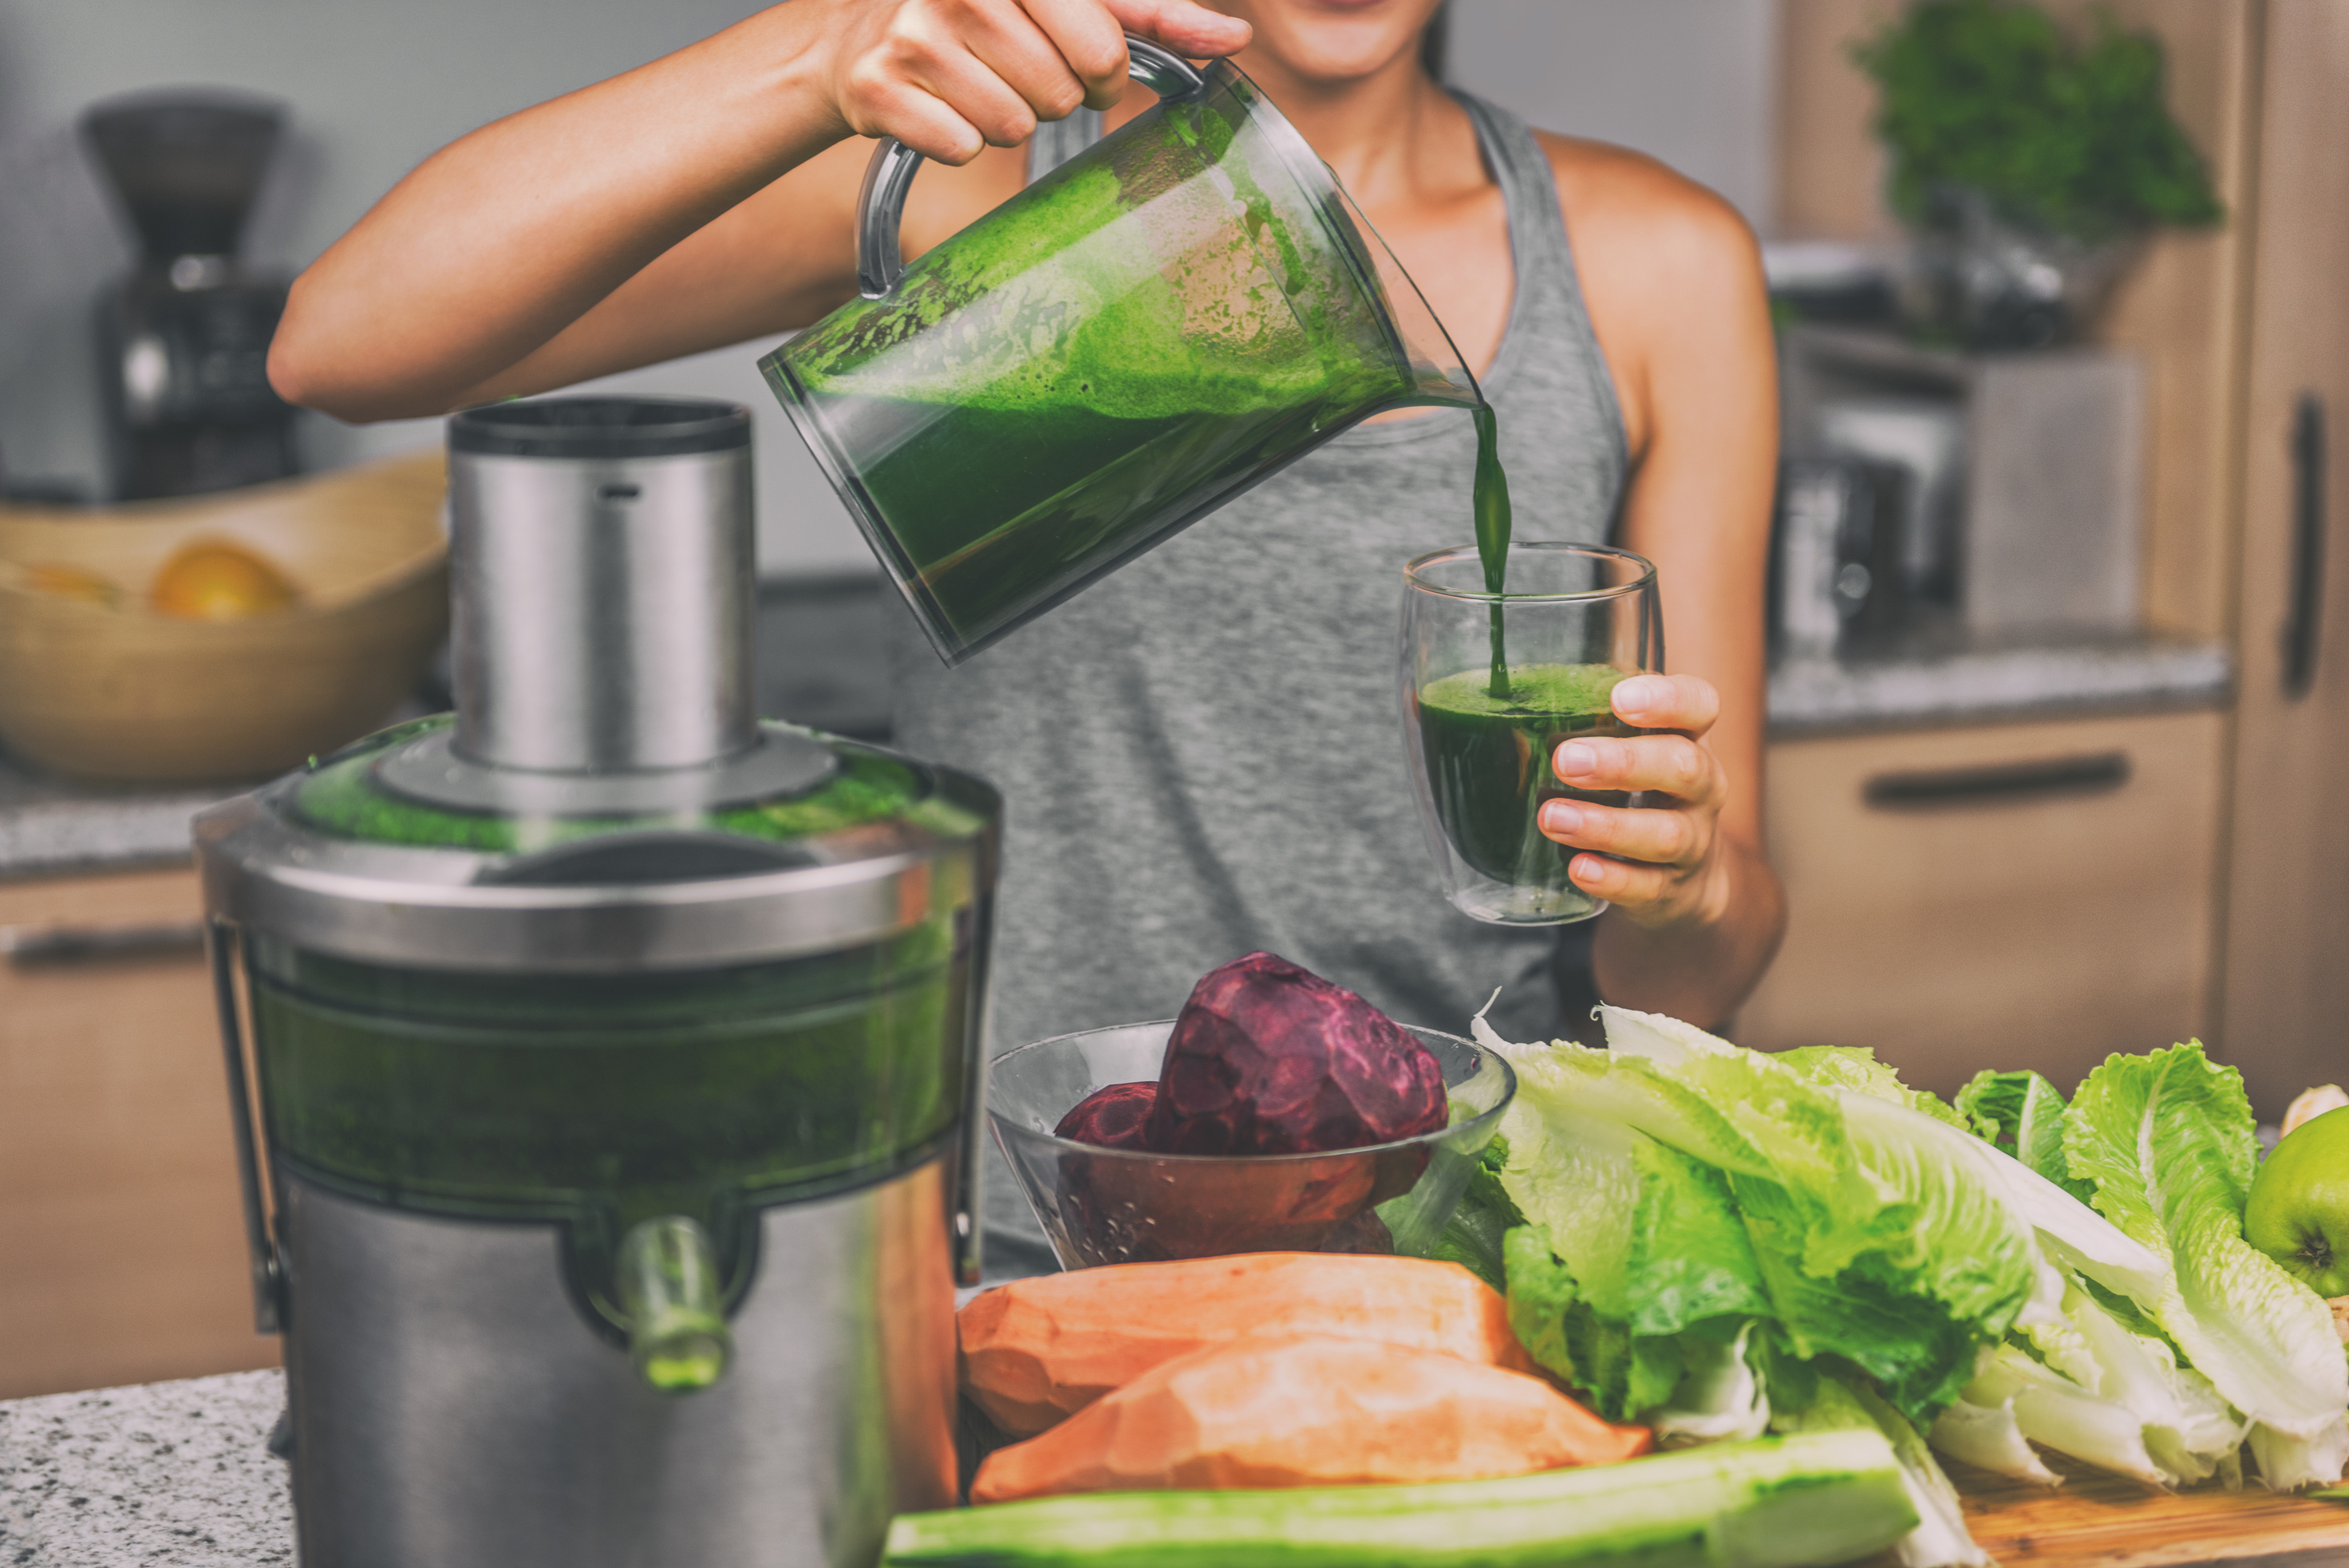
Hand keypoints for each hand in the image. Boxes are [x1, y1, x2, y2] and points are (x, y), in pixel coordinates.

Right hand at [819, 0, 1251, 164]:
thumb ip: (1149, 17)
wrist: (860, 40)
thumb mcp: (1065, 1)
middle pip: (1061, 93)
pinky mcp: (880, 88)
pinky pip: (962, 147)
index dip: (1102, 71)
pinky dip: (959, 140)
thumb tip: (1233, 37)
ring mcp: (914, 35)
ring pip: (1013, 125)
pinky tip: (941, 108)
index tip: (1081, 63)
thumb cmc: (982, 18)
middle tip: (1020, 74)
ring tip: (977, 86)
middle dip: (1053, 96)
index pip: (1102, 45)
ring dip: (1006, 121)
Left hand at [1537, 673, 1732, 930]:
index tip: (1619, 699)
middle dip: (1624, 763)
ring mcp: (1693, 841)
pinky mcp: (1672, 889)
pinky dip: (1612, 879)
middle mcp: (1702, 786)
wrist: (1684, 878)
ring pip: (1666, 833)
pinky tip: (1578, 869)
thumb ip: (1586, 728)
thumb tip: (1503, 716)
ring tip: (1553, 818)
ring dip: (1606, 826)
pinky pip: (1648, 886)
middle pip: (1684, 767)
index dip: (1668, 699)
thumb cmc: (1642, 792)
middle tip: (1566, 761)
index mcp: (1689, 737)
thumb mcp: (1628, 750)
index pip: (1700, 704)